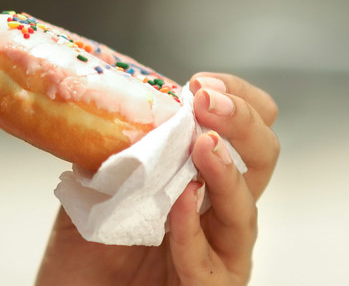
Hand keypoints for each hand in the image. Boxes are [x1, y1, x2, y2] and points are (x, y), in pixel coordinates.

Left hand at [34, 73, 279, 285]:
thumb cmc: (86, 251)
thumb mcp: (96, 181)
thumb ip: (117, 143)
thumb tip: (121, 94)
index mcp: (201, 177)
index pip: (243, 128)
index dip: (236, 99)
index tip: (203, 83)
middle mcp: (219, 212)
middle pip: (262, 159)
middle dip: (242, 122)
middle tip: (209, 102)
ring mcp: (219, 253)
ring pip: (245, 211)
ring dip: (226, 173)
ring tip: (204, 145)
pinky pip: (211, 264)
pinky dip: (194, 231)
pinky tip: (181, 204)